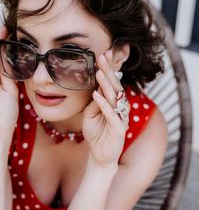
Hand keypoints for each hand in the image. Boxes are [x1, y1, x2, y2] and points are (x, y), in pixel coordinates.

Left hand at [82, 50, 129, 166]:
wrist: (100, 155)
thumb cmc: (95, 134)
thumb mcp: (90, 116)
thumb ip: (93, 103)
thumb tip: (94, 91)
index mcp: (112, 103)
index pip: (110, 83)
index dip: (107, 69)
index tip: (102, 54)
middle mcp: (119, 107)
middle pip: (114, 85)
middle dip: (108, 70)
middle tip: (103, 55)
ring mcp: (120, 117)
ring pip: (114, 97)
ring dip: (106, 84)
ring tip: (99, 72)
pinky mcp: (118, 128)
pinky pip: (111, 114)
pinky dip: (103, 104)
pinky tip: (96, 95)